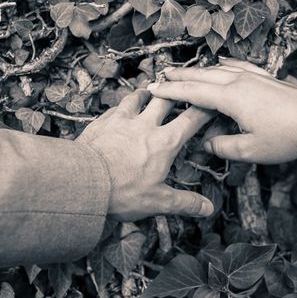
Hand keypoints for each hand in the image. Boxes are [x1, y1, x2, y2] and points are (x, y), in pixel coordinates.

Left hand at [77, 89, 214, 220]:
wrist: (82, 182)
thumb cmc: (121, 192)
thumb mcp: (158, 202)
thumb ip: (185, 203)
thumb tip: (207, 209)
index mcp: (164, 142)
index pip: (192, 118)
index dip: (206, 108)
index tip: (213, 103)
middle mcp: (145, 125)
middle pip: (166, 99)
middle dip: (177, 92)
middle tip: (182, 88)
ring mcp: (121, 120)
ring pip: (138, 97)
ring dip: (147, 92)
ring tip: (150, 90)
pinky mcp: (101, 123)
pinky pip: (115, 108)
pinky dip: (121, 106)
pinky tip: (119, 110)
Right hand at [147, 58, 296, 163]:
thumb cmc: (287, 136)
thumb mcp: (251, 149)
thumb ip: (224, 147)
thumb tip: (207, 144)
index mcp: (230, 98)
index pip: (192, 93)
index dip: (170, 91)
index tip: (152, 89)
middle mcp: (238, 82)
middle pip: (201, 76)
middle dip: (179, 76)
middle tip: (161, 76)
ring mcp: (253, 77)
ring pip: (218, 69)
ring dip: (198, 70)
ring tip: (185, 72)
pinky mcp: (266, 77)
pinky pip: (238, 65)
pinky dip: (223, 64)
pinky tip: (222, 62)